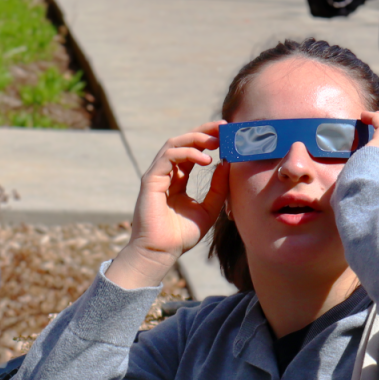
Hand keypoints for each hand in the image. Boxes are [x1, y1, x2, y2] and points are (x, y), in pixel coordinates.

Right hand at [106, 123, 226, 290]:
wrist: (161, 252)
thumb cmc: (181, 236)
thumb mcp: (209, 209)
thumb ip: (218, 188)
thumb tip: (227, 163)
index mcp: (178, 180)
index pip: (192, 151)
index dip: (208, 140)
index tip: (227, 134)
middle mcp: (166, 174)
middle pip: (183, 142)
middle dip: (204, 131)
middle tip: (224, 127)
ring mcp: (157, 175)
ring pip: (174, 144)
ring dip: (196, 138)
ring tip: (216, 141)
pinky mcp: (150, 180)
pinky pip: (168, 157)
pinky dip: (187, 153)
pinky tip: (205, 159)